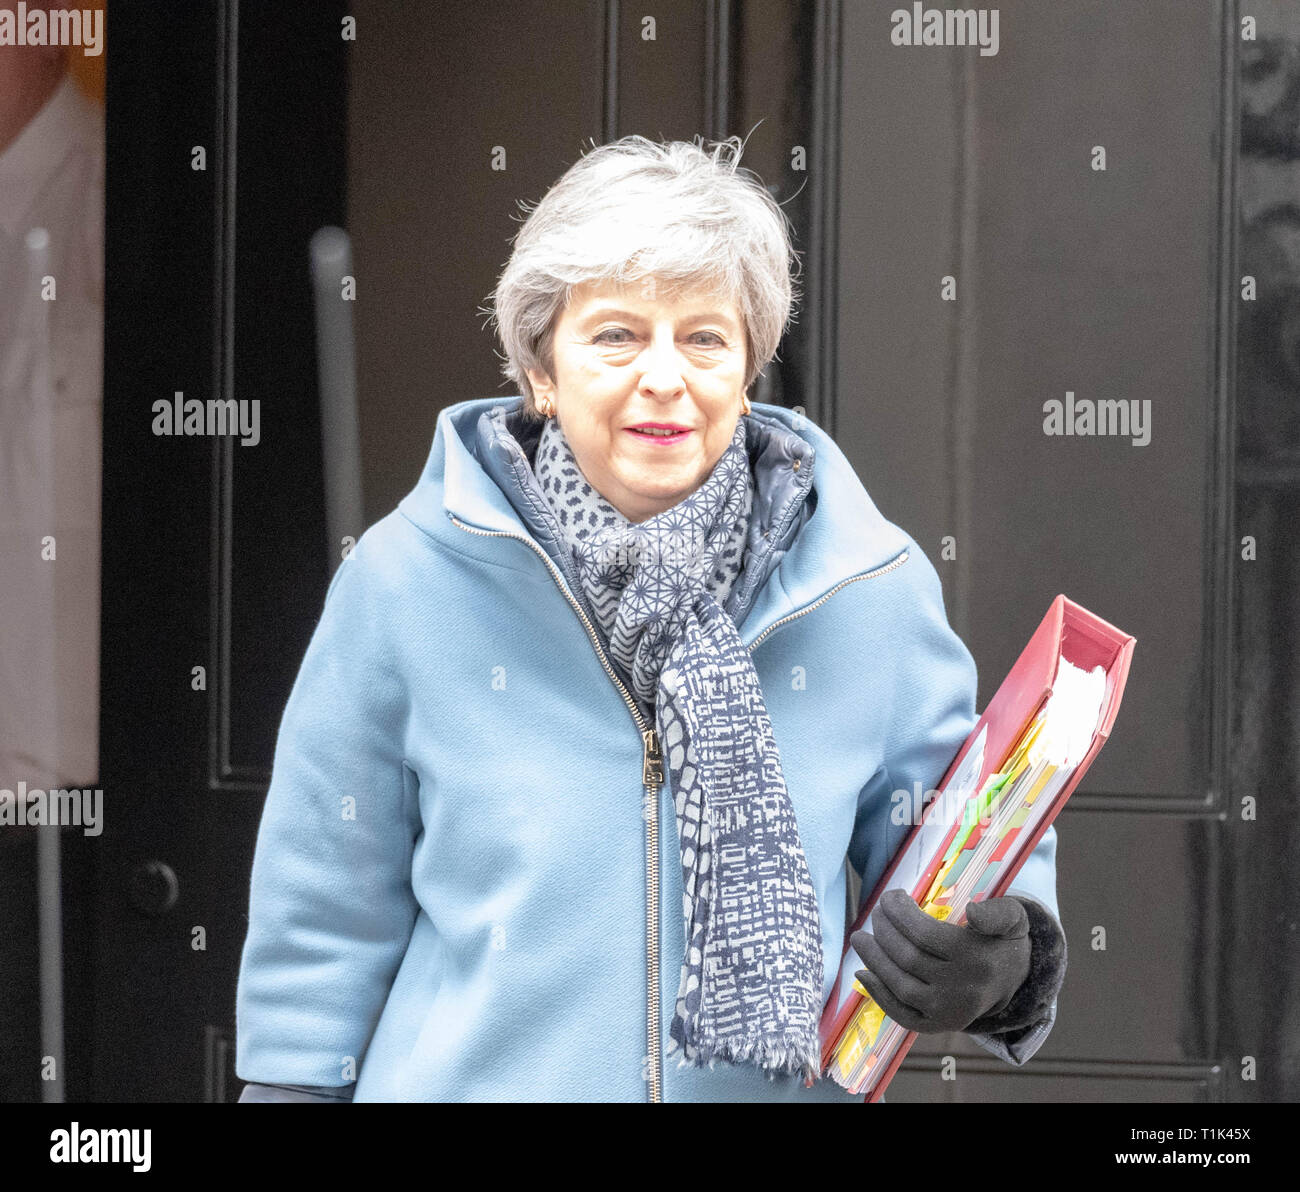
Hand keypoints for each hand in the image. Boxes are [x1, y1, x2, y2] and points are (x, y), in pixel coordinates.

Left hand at [850, 890, 1031, 1033]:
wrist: (1012, 982)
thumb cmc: (1002, 941)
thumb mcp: (1011, 918)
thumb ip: (996, 912)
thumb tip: (972, 912)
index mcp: (976, 959)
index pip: (925, 934)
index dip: (900, 913)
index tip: (891, 896)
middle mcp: (962, 990)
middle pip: (908, 958)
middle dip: (884, 931)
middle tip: (876, 912)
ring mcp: (948, 1012)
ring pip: (901, 985)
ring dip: (874, 959)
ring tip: (860, 937)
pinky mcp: (937, 1026)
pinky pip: (902, 1014)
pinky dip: (879, 995)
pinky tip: (863, 973)